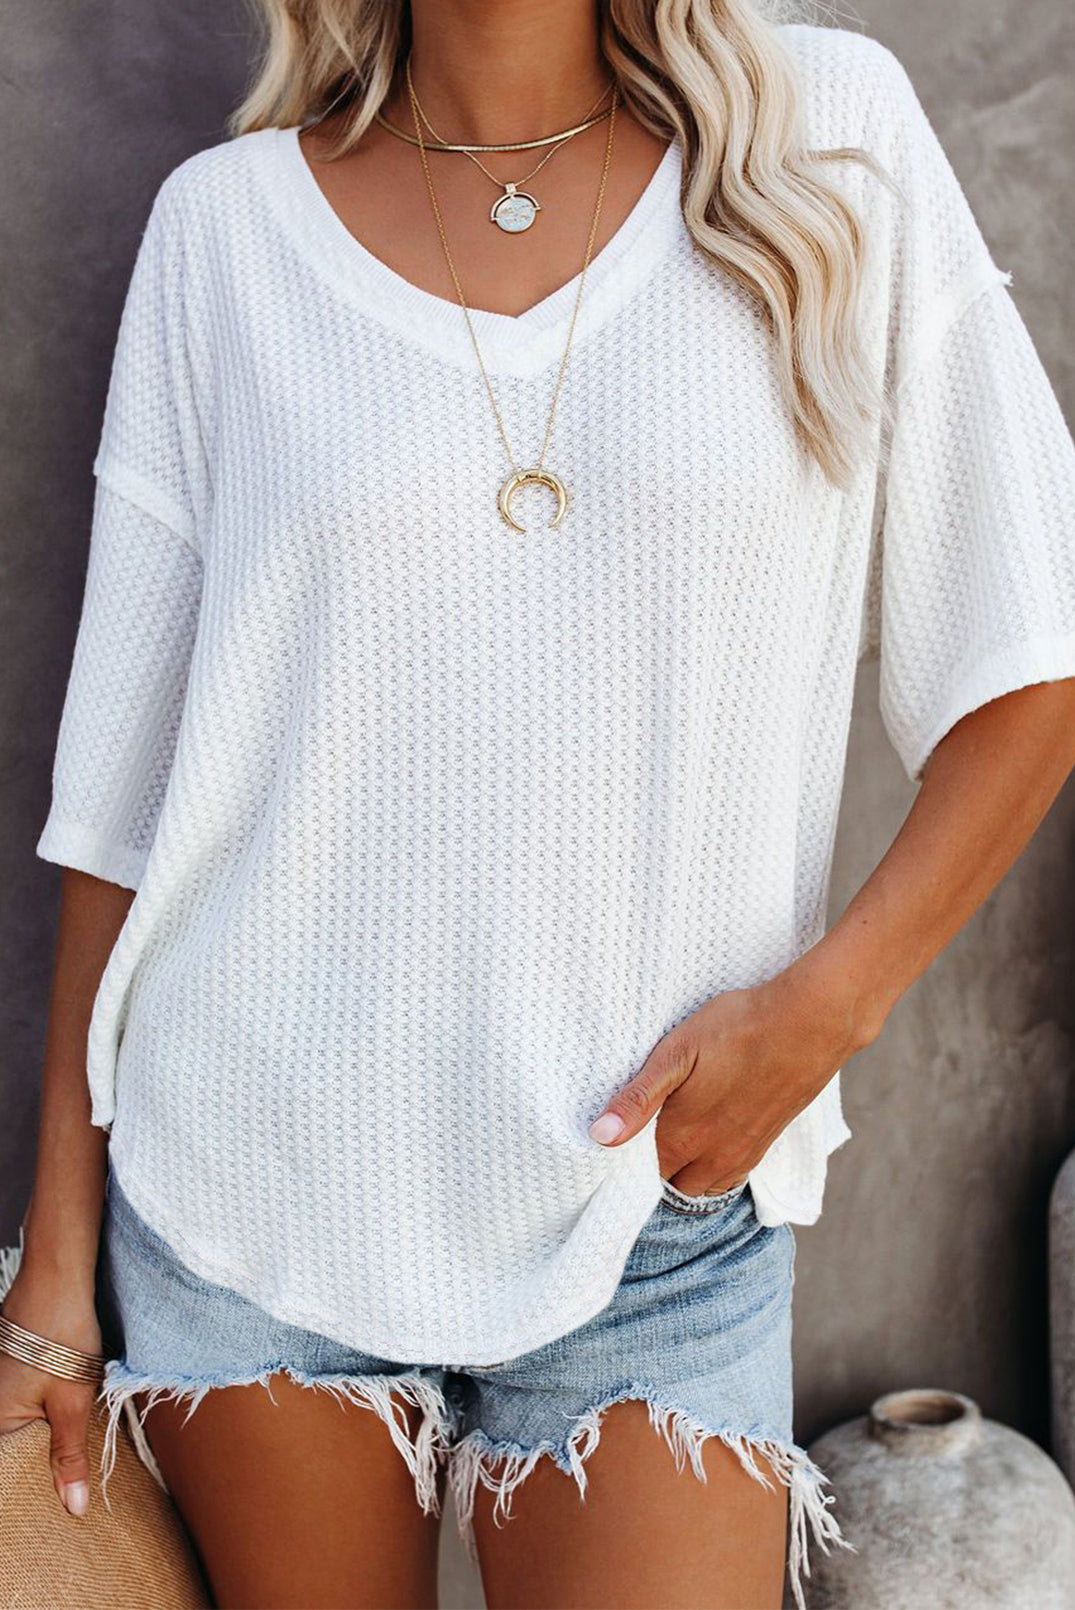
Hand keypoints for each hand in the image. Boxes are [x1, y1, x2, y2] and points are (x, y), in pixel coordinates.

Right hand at [0, 1265, 103, 1518]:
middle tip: (67, 1491)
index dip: (27, 1489)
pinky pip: (21, 1404)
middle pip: (14, 1450)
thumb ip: (68, 1457)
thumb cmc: (61, 1338)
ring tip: (68, 1460)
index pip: (8, 1472)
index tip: (48, 1509)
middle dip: (38, 1467)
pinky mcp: (9, 1366)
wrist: (58, 1278)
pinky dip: (40, 1416)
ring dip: (41, 1440)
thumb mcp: (71, 1402)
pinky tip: (61, 1419)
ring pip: (19, 1426)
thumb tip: (73, 1508)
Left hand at [587, 952, 876, 1193]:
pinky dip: (713, 1170)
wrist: (811, 1022)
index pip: (641, 1174)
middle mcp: (713, 1155)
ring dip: (685, 1173)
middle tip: (637, 1143)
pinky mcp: (767, 1141)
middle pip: (672, 1184)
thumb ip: (638, 1098)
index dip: (624, 1162)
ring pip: (703, 1185)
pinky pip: (731, 1175)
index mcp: (683, 1136)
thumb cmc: (739, 1029)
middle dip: (652, 1173)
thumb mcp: (677, 1052)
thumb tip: (599, 1137)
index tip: (612, 1146)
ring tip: (670, 1144)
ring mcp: (744, 1152)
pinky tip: (709, 1142)